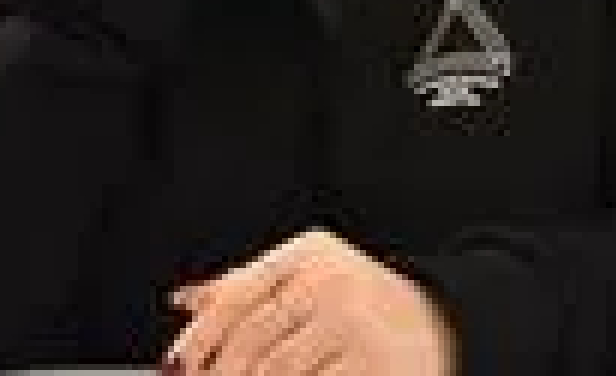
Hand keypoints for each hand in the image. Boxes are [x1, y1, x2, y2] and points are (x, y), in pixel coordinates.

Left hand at [162, 228, 457, 375]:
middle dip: (221, 374)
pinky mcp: (371, 365)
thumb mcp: (307, 276)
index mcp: (309, 253)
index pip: (240, 290)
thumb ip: (246, 286)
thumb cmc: (360, 301)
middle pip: (252, 338)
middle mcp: (331, 281)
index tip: (178, 363)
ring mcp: (353, 324)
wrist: (437, 322)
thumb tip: (186, 300)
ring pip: (276, 372)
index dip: (202, 333)